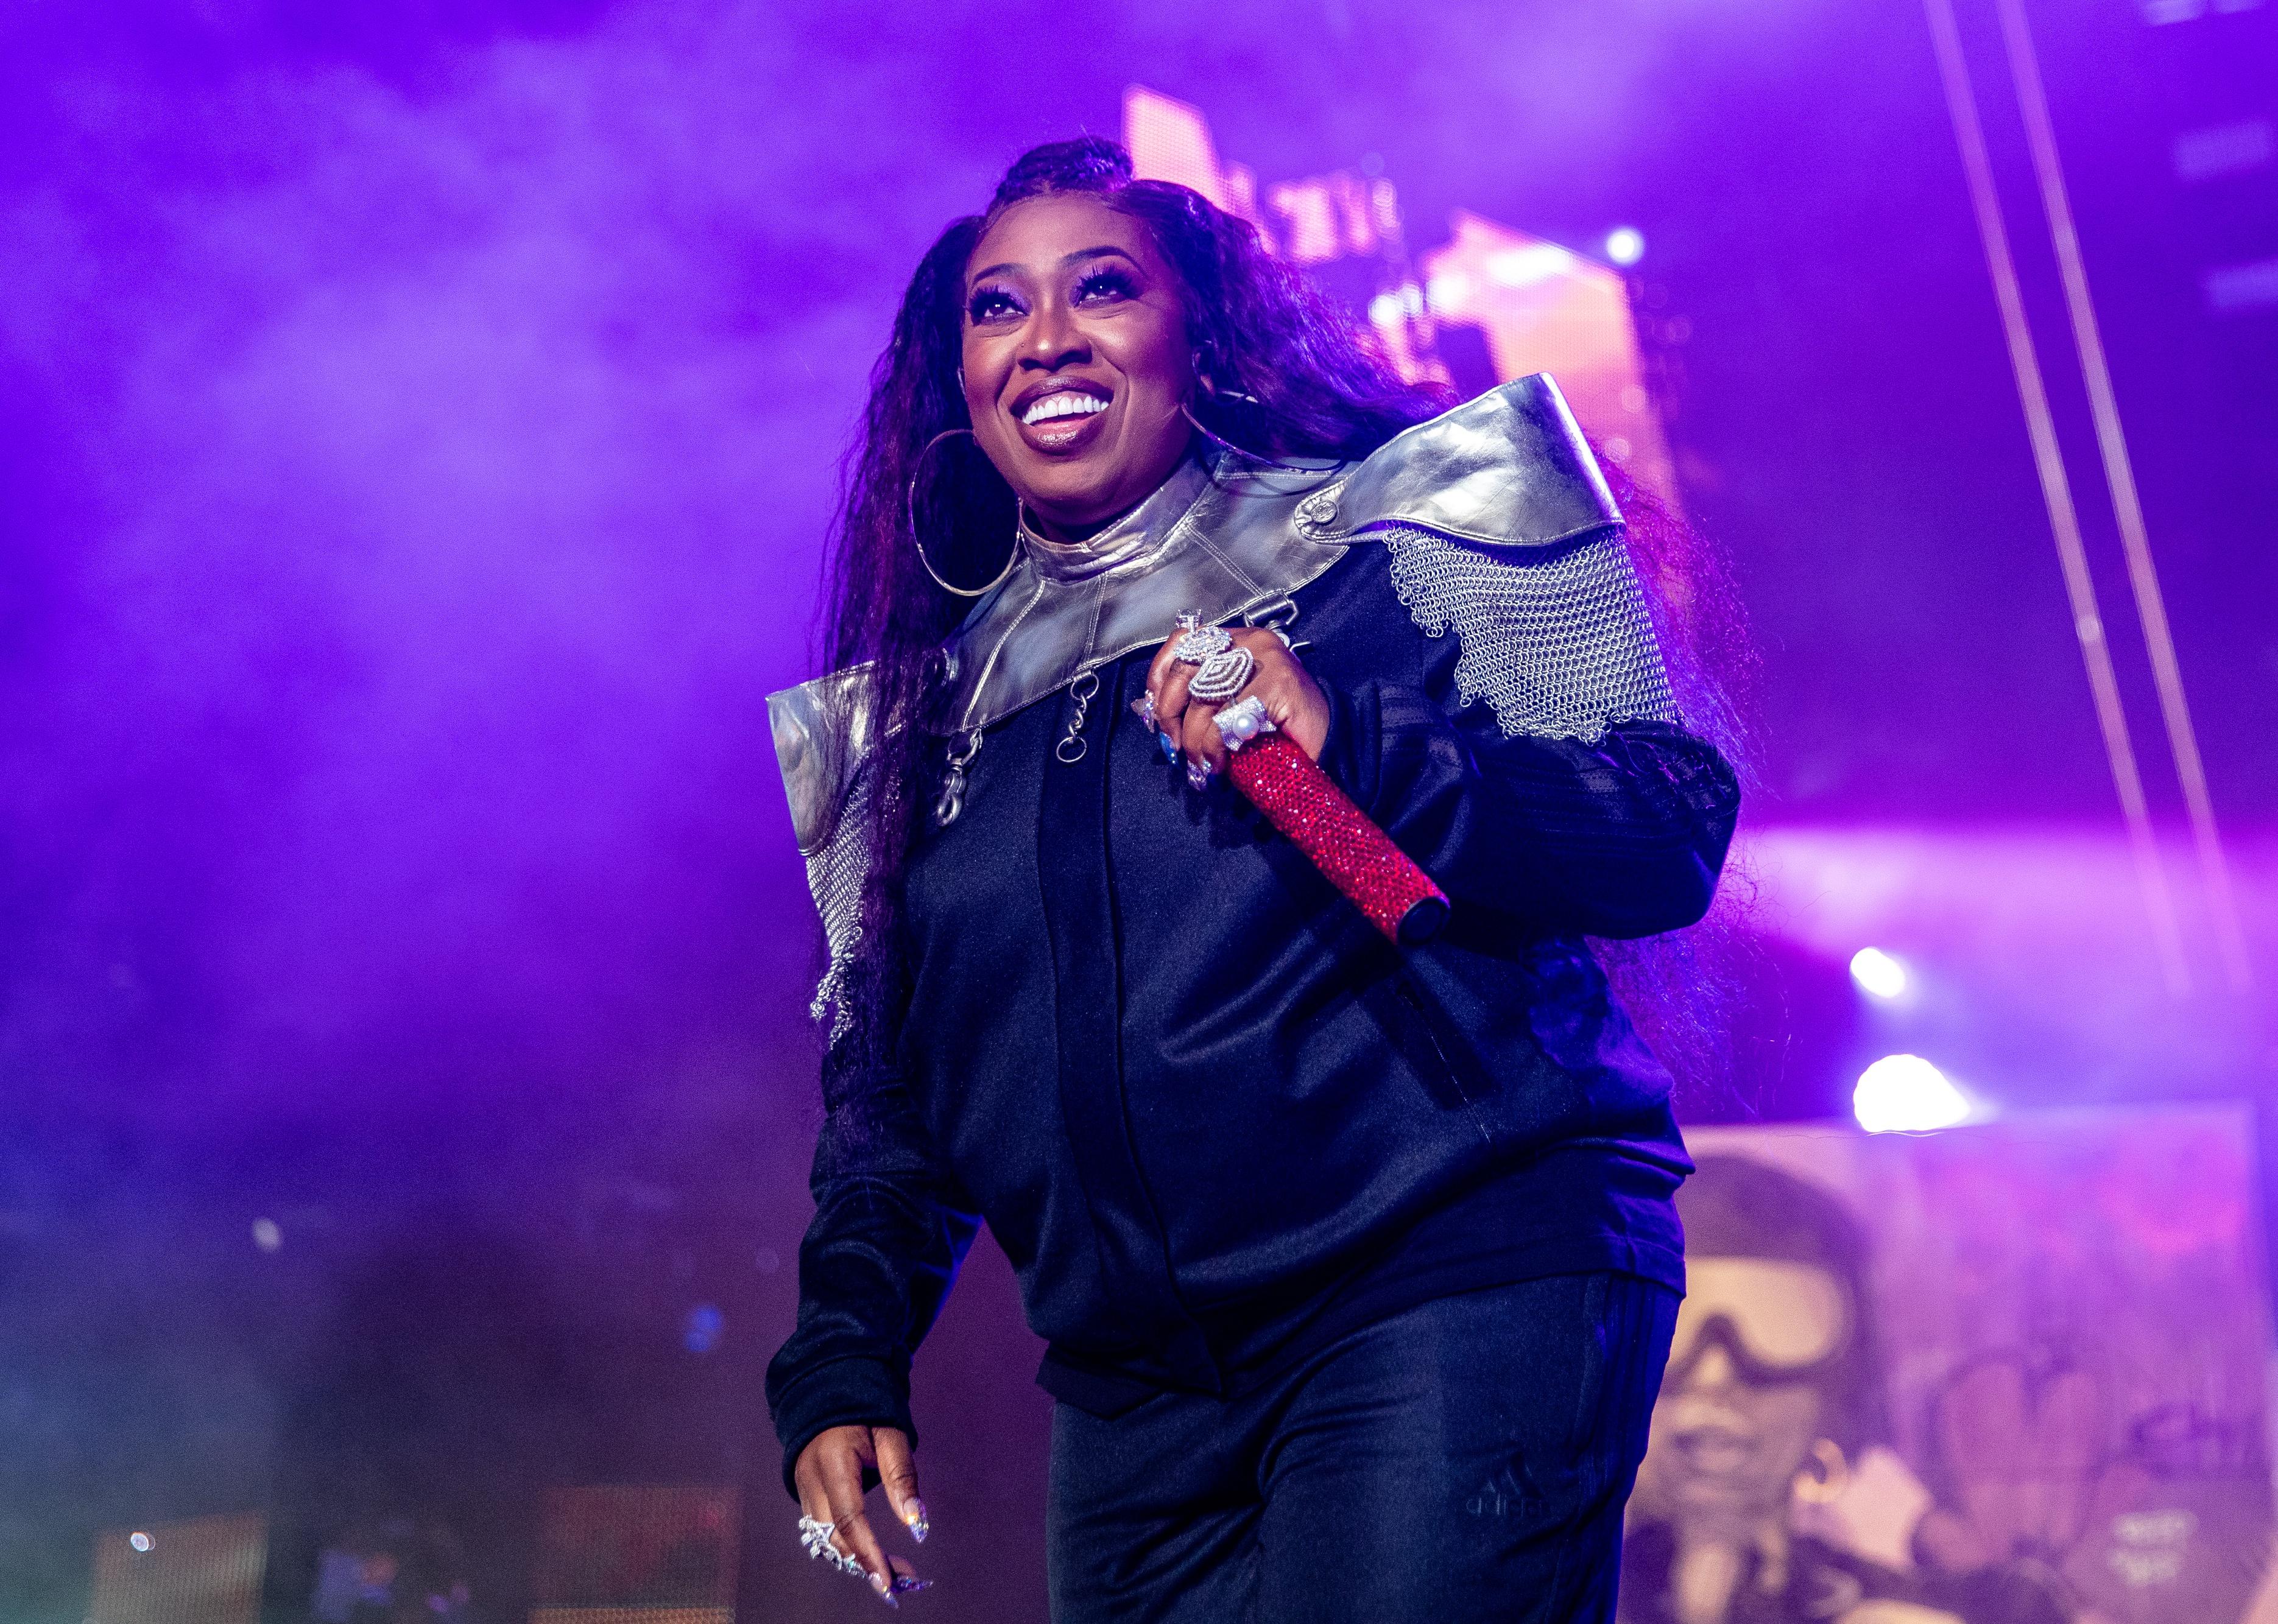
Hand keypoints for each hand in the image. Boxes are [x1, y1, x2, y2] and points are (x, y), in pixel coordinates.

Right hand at [794, 1424, 927, 1602]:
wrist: (828, 1389)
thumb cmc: (866, 1408)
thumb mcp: (891, 1433)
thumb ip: (901, 1476)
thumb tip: (916, 1523)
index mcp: (833, 1460)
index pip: (848, 1518)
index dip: (868, 1552)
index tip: (888, 1580)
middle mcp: (811, 1478)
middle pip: (834, 1535)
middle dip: (866, 1563)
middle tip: (902, 1581)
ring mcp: (803, 1487)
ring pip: (825, 1537)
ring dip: (856, 1558)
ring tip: (893, 1572)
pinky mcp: (805, 1492)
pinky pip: (821, 1529)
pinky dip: (844, 1545)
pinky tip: (869, 1554)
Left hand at [1142, 624, 1328, 777]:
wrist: (1335, 739)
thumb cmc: (1281, 726)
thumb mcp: (1235, 703)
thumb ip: (1201, 698)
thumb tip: (1154, 713)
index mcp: (1237, 640)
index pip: (1183, 643)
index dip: (1160, 679)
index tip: (1157, 716)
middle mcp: (1250, 642)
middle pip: (1185, 670)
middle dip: (1170, 715)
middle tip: (1177, 748)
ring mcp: (1265, 660)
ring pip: (1202, 698)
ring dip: (1194, 739)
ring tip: (1202, 763)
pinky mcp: (1277, 685)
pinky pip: (1225, 718)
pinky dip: (1214, 745)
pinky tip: (1220, 762)